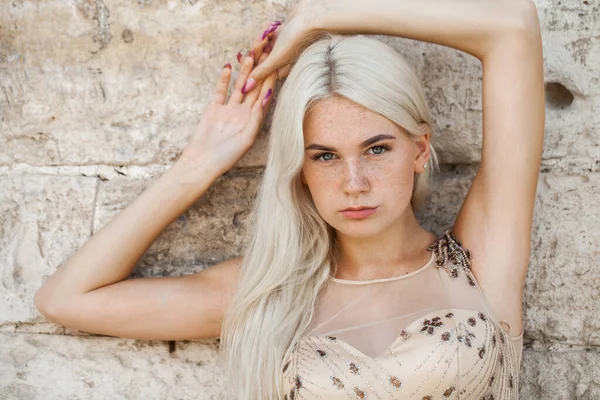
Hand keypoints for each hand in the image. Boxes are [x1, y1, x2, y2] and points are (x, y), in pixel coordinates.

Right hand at [179, 52, 276, 175]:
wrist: (202, 162)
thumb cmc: (226, 156)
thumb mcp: (246, 138)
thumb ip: (256, 117)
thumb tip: (267, 97)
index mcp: (253, 121)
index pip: (264, 97)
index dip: (271, 81)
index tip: (277, 66)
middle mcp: (243, 114)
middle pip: (254, 88)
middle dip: (260, 72)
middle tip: (265, 54)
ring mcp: (228, 110)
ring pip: (238, 86)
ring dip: (244, 72)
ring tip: (249, 55)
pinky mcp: (214, 109)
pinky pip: (220, 91)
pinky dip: (224, 79)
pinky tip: (228, 66)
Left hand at [241, 1, 331, 88]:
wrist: (309, 17)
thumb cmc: (296, 39)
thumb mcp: (277, 58)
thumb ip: (262, 72)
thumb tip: (247, 87)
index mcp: (278, 71)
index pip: (257, 71)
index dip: (251, 64)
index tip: (249, 56)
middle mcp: (277, 62)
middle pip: (256, 57)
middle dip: (259, 45)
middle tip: (266, 37)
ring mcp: (276, 50)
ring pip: (258, 45)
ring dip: (263, 35)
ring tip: (271, 29)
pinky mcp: (276, 37)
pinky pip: (263, 35)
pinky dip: (266, 29)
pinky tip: (274, 25)